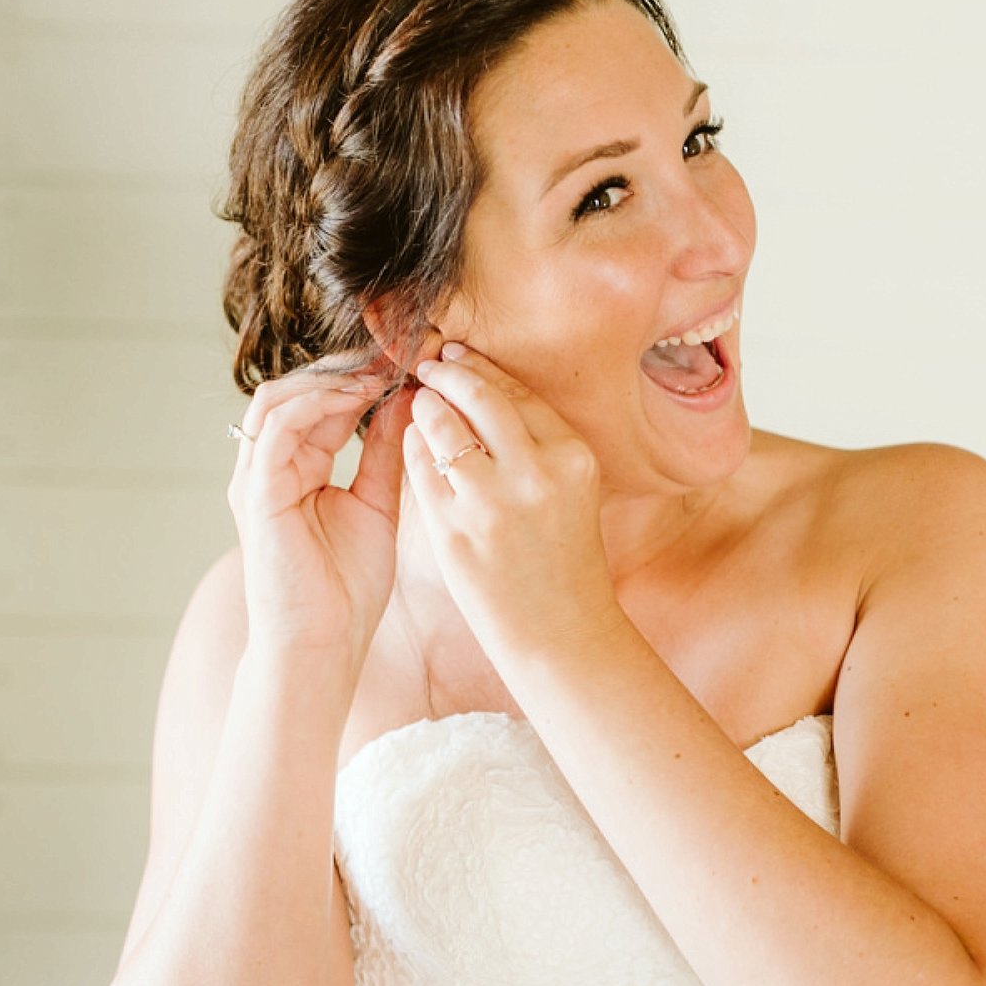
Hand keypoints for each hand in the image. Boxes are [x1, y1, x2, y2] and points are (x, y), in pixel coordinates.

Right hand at [226, 348, 414, 664]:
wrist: (322, 645)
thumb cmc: (348, 588)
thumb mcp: (378, 505)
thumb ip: (384, 453)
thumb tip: (407, 400)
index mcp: (297, 468)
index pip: (321, 402)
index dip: (362, 376)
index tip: (410, 359)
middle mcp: (270, 466)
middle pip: (296, 390)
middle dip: (346, 367)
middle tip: (397, 351)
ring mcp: (257, 477)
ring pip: (278, 398)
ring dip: (331, 378)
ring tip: (380, 370)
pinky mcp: (256, 493)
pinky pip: (277, 428)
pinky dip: (317, 403)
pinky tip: (359, 397)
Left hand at [400, 341, 620, 661]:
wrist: (560, 631)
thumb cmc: (563, 558)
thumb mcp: (571, 490)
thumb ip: (536, 444)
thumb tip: (483, 388)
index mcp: (573, 457)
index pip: (519, 393)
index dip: (483, 368)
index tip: (459, 354)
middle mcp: (536, 474)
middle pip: (481, 398)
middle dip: (449, 374)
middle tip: (431, 365)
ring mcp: (492, 504)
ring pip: (444, 427)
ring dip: (425, 407)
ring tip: (420, 402)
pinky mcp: (454, 531)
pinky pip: (421, 469)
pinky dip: (412, 446)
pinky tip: (411, 441)